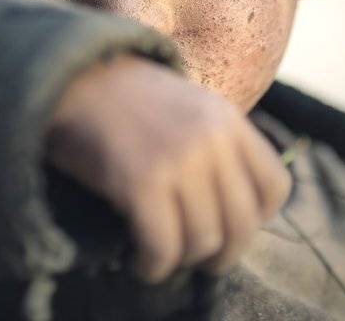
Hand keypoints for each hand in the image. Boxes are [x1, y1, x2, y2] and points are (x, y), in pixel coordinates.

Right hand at [45, 54, 290, 282]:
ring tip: (161, 254)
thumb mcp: (188, 104)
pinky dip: (153, 265)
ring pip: (203, 241)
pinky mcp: (140, 183)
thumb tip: (230, 200)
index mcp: (227, 119)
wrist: (68, 79)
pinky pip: (163, 247)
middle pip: (243, 224)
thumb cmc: (124, 99)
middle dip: (223, 253)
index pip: (275, 186)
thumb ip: (216, 142)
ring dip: (182, 259)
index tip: (230, 224)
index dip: (257, 218)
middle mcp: (210, 139)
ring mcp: (177, 161)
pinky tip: (140, 261)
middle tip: (200, 258)